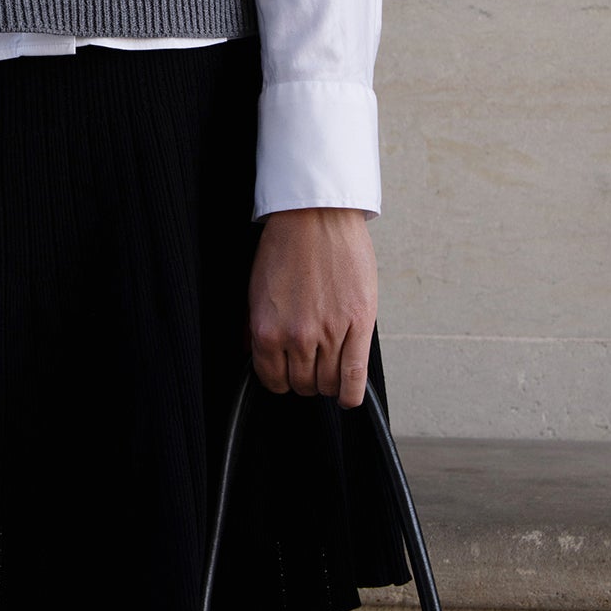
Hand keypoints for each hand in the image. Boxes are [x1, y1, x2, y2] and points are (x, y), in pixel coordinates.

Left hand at [247, 206, 376, 408]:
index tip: (286, 372)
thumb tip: (252, 354)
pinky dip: (350, 394)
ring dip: (327, 381)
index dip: (280, 379)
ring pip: (328, 383)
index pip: (272, 380)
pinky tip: (347, 395)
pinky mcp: (358, 325)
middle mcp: (296, 337)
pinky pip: (354, 377)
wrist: (316, 215)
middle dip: (304, 377)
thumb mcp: (256, 289)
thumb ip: (255, 327)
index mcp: (266, 330)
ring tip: (329, 365)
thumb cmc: (286, 246)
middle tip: (310, 362)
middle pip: (302, 384)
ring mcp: (329, 333)